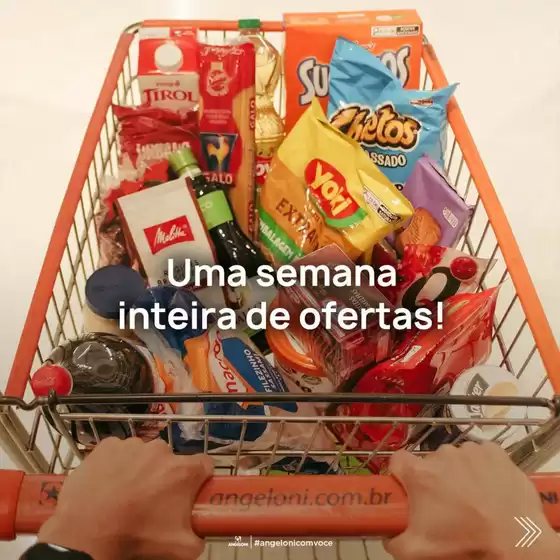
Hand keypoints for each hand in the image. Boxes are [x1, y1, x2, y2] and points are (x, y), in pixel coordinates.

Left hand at [38, 437, 212, 559]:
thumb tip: (201, 534)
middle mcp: (161, 450)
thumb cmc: (136, 536)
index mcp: (183, 470)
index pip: (205, 464)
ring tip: (125, 494)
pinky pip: (118, 452)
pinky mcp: (107, 446)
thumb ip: (200, 538)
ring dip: (140, 469)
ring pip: (144, 455)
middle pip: (171, 460)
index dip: (200, 479)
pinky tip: (107, 483)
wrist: (86, 532)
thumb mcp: (180, 548)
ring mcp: (132, 445)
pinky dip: (116, 464)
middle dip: (165, 477)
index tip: (191, 492)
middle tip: (152, 501)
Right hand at [384, 442, 559, 559]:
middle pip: (429, 462)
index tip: (409, 489)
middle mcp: (442, 456)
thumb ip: (392, 541)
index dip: (401, 475)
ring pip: (455, 458)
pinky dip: (482, 467)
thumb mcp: (417, 552)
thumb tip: (387, 533)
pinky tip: (489, 487)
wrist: (516, 545)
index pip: (397, 461)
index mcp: (419, 474)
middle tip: (446, 505)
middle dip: (434, 480)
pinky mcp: (494, 452)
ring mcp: (470, 451)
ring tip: (473, 499)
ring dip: (459, 473)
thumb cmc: (465, 545)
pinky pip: (480, 454)